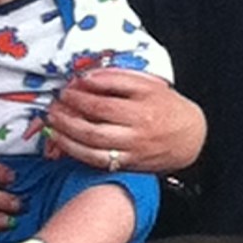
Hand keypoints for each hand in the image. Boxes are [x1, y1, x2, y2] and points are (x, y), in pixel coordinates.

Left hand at [45, 71, 205, 175]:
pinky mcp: (128, 164)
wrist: (189, 136)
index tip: (66, 91)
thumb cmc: (166, 105)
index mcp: (141, 108)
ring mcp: (131, 151)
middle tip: (53, 108)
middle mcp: (136, 132)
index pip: (102, 104)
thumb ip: (117, 78)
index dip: (79, 98)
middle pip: (93, 128)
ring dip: (67, 137)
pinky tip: (64, 143)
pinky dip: (77, 153)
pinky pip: (97, 161)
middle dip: (68, 118)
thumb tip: (86, 78)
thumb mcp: (147, 84)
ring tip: (53, 125)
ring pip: (92, 147)